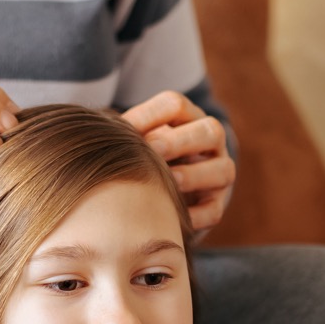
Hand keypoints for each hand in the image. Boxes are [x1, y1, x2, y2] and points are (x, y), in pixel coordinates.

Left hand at [122, 91, 234, 233]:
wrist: (166, 190)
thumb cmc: (143, 158)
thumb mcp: (136, 140)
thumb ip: (125, 136)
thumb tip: (101, 134)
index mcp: (187, 118)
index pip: (175, 105)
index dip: (149, 115)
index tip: (124, 130)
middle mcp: (210, 143)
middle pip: (209, 132)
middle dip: (180, 141)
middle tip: (153, 150)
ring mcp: (218, 174)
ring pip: (223, 170)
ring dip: (194, 175)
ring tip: (170, 181)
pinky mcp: (216, 206)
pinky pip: (213, 210)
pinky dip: (194, 215)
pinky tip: (171, 217)